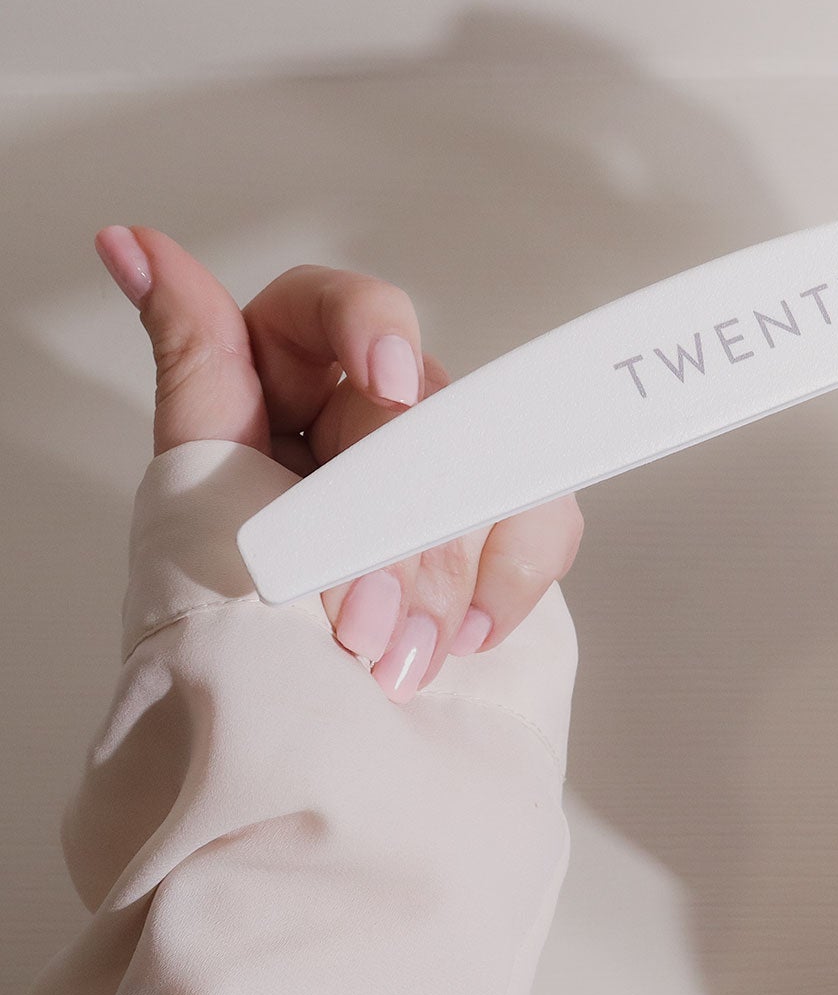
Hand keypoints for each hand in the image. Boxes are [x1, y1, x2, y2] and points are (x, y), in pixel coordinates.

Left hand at [95, 225, 583, 701]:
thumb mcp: (196, 487)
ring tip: (390, 650)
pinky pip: (544, 520)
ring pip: (492, 466)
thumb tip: (135, 248)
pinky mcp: (495, 536)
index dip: (372, 329)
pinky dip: (508, 583)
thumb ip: (196, 366)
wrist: (290, 745)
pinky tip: (458, 635)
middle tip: (359, 607)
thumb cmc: (226, 626)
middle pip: (422, 409)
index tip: (388, 384)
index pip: (337, 309)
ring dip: (444, 570)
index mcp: (286, 388)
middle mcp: (367, 426)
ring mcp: (439, 483)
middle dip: (396, 520)